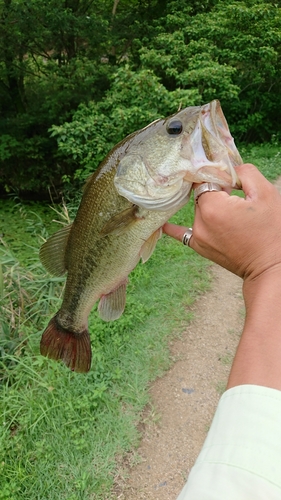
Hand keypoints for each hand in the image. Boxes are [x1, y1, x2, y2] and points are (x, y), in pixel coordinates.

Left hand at [163, 164, 280, 281]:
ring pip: (198, 209)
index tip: (232, 182)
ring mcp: (198, 236)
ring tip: (231, 215)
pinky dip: (171, 227)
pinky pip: (180, 233)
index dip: (220, 177)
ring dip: (209, 206)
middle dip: (215, 191)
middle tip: (236, 199)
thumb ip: (244, 173)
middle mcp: (200, 221)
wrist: (270, 267)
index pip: (205, 179)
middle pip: (201, 194)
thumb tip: (229, 168)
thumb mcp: (265, 194)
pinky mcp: (199, 246)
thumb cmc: (271, 231)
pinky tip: (161, 224)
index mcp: (213, 207)